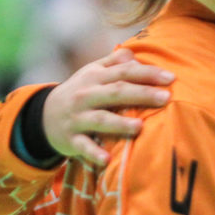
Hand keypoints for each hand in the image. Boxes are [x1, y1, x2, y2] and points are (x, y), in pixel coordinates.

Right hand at [42, 48, 173, 166]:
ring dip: (119, 123)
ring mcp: (78, 118)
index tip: (171, 78)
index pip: (124, 72)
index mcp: (95, 77)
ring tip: (140, 126)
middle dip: (141, 94)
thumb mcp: (92, 72)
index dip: (147, 74)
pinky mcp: (70, 139)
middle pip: (116, 92)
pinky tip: (108, 160)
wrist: (43, 116)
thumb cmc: (79, 92)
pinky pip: (83, 146)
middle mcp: (86, 95)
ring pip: (100, 119)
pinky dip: (94, 153)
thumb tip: (134, 53)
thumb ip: (114, 62)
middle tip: (166, 98)